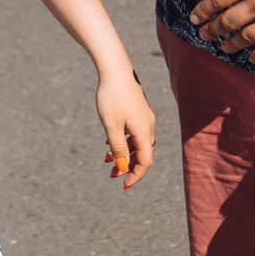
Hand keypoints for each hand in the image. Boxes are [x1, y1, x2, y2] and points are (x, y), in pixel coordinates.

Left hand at [95, 69, 155, 189]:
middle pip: (141, 154)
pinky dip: (123, 141)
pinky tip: (109, 142)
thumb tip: (123, 167)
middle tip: (111, 175)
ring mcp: (144, 118)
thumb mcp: (111, 126)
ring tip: (106, 159)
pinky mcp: (138, 111)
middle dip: (127, 167)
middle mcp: (148, 126)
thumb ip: (118, 148)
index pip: (145, 162)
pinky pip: (133, 133)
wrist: (115, 70)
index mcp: (143, 132)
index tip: (123, 185)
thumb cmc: (112, 97)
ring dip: (123, 154)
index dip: (135, 176)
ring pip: (137, 143)